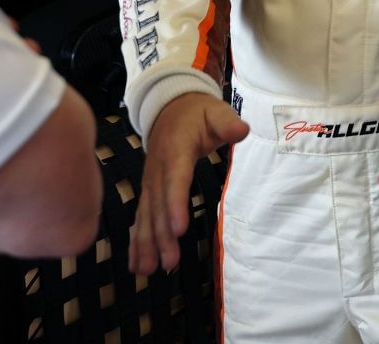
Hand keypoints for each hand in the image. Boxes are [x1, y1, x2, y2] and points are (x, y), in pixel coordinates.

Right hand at [129, 92, 248, 274]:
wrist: (170, 108)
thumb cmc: (197, 114)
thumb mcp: (216, 112)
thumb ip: (228, 122)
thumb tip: (242, 130)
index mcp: (176, 150)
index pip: (176, 179)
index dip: (175, 203)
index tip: (178, 228)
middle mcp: (158, 170)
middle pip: (159, 205)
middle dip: (162, 235)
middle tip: (169, 262)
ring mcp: (150, 182)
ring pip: (146, 215)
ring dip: (146, 243)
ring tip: (147, 270)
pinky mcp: (149, 191)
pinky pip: (141, 217)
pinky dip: (137, 241)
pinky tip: (136, 264)